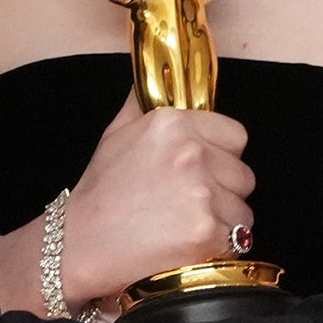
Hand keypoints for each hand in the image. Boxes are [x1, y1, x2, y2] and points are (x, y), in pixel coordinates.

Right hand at [55, 95, 253, 307]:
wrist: (80, 244)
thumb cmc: (99, 194)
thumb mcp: (116, 134)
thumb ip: (143, 102)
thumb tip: (158, 76)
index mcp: (173, 124)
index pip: (236, 136)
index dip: (223, 156)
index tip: (205, 170)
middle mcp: (191, 153)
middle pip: (243, 175)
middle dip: (224, 191)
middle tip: (189, 204)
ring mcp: (201, 193)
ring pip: (242, 209)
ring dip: (223, 221)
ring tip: (184, 225)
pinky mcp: (207, 231)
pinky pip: (237, 240)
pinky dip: (219, 246)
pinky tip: (188, 244)